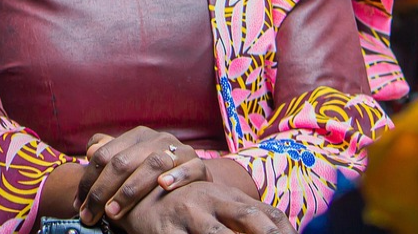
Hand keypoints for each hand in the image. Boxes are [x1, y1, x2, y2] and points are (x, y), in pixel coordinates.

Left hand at [77, 128, 210, 225]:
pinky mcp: (200, 165)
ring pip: (153, 164)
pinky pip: (192, 168)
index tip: (78, 205)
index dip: (88, 181)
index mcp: (137, 136)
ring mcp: (180, 151)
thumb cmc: (153, 174)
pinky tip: (163, 186)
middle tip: (90, 215)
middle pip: (124, 161)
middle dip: (103, 191)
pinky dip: (177, 175)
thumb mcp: (131, 162)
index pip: (105, 155)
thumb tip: (91, 150)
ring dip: (131, 190)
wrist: (192, 176)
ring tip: (114, 211)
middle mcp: (158, 139)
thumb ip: (110, 155)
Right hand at [118, 180, 291, 233]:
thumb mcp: (216, 202)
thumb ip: (246, 215)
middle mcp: (213, 202)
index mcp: (228, 197)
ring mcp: (189, 215)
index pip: (268, 215)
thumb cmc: (183, 202)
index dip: (285, 231)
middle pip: (251, 219)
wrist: (132, 189)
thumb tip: (282, 229)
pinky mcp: (165, 230)